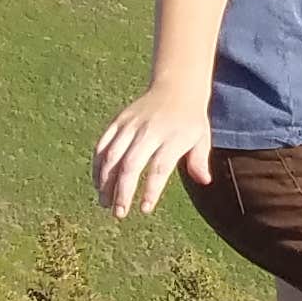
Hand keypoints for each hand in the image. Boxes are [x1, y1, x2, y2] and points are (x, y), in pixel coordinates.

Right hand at [93, 89, 214, 218]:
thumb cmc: (190, 120)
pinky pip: (102, 145)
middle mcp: (149, 130)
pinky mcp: (118, 121)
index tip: (145, 209)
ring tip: (105, 203)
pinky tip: (98, 184)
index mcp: (173, 136)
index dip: (151, 190)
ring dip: (105, 182)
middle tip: (119, 213)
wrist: (176, 87)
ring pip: (112, 156)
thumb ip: (199, 160)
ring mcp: (130, 125)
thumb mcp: (202, 137)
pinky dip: (97, 166)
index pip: (159, 167)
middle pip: (131, 164)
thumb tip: (204, 181)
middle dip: (122, 191)